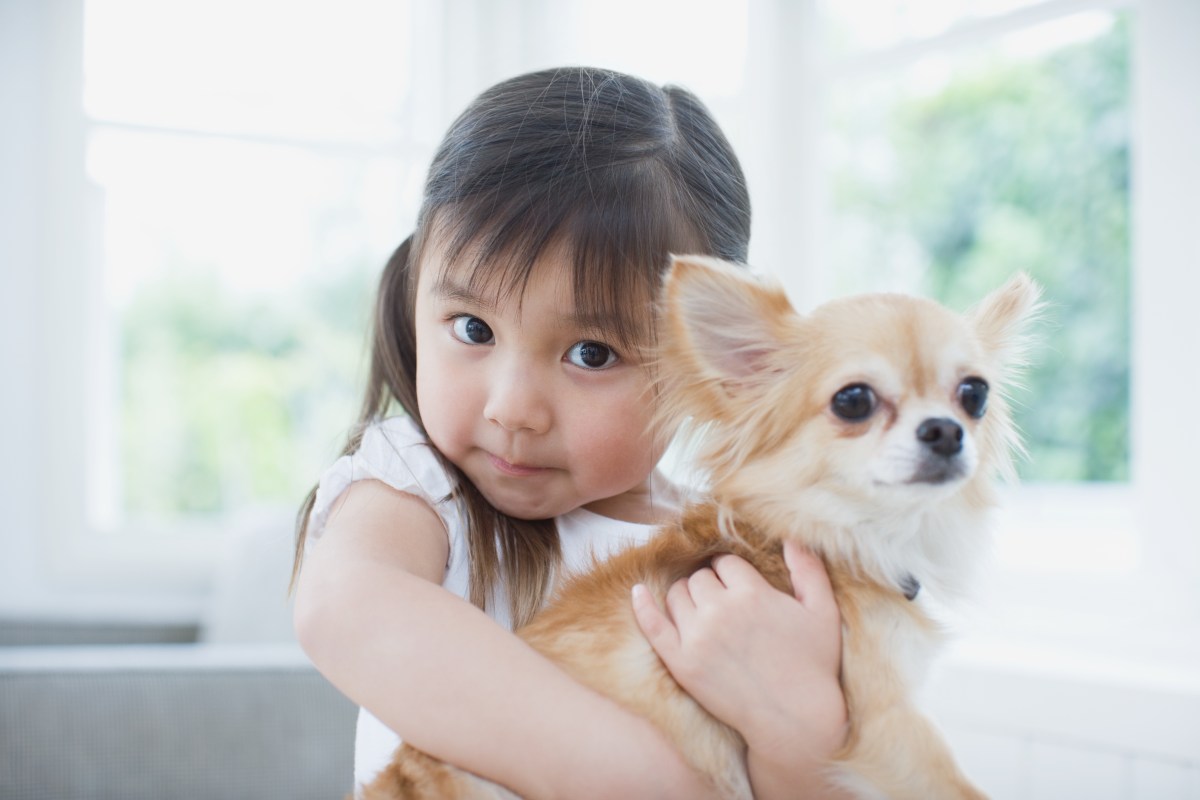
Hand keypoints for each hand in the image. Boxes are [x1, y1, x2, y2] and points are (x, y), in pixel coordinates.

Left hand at [631, 540, 845, 760]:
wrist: (795, 721)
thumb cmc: (814, 666)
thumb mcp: (823, 612)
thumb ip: (809, 569)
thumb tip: (791, 537)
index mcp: (752, 593)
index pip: (725, 563)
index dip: (733, 575)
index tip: (740, 589)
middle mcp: (720, 610)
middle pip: (700, 578)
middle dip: (711, 586)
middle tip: (725, 605)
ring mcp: (697, 637)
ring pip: (677, 595)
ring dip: (687, 597)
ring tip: (702, 612)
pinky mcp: (681, 663)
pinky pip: (653, 624)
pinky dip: (643, 605)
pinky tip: (638, 592)